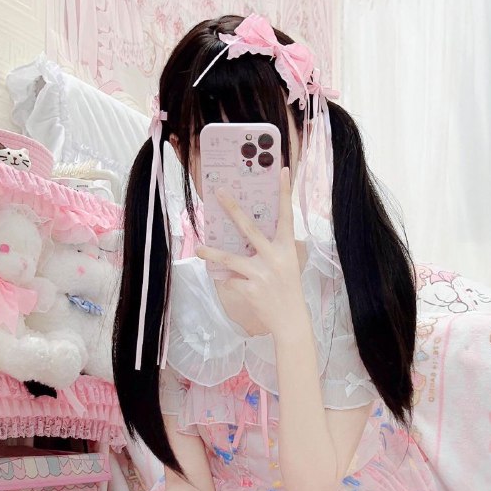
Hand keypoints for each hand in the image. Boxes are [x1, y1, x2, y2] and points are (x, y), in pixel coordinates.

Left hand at [195, 167, 308, 337]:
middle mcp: (274, 258)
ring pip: (230, 258)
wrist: (291, 320)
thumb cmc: (288, 290)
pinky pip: (231, 280)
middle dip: (233, 209)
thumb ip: (271, 250)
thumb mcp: (287, 265)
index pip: (286, 216)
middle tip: (219, 192)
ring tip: (199, 248)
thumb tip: (246, 237)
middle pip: (249, 228)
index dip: (284, 193)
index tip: (281, 170)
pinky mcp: (250, 289)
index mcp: (286, 249)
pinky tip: (231, 284)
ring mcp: (261, 274)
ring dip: (212, 253)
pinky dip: (228, 281)